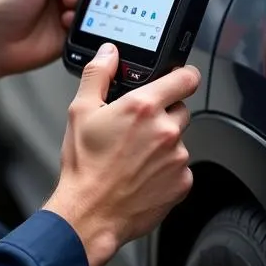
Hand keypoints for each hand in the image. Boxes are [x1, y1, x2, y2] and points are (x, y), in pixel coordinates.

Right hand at [44, 46, 199, 265]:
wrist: (91, 212)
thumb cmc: (85, 165)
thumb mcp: (80, 111)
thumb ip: (98, 74)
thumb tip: (109, 54)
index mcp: (143, 106)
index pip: (186, 78)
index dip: (183, 75)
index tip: (179, 78)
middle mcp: (166, 130)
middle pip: (181, 108)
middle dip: (164, 112)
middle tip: (138, 126)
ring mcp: (178, 158)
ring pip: (179, 139)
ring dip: (164, 142)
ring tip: (135, 154)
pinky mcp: (182, 183)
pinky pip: (180, 166)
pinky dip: (166, 168)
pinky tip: (142, 173)